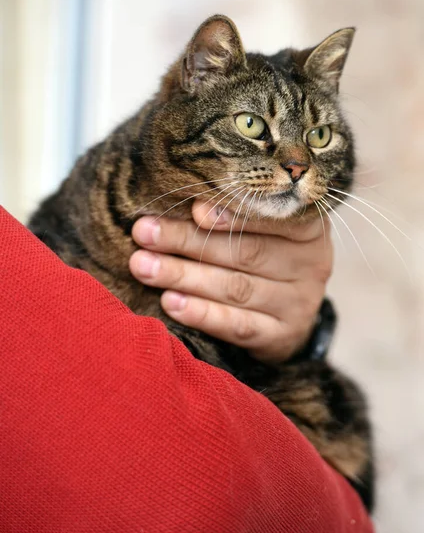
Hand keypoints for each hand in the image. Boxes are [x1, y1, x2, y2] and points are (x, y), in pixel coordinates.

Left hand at [129, 201, 332, 362]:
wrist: (290, 310)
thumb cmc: (268, 251)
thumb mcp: (264, 226)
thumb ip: (235, 213)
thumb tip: (193, 205)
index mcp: (308, 226)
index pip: (270, 216)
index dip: (231, 213)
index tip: (192, 208)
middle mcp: (310, 264)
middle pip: (244, 252)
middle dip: (189, 242)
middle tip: (144, 233)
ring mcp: (299, 303)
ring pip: (236, 288)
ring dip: (185, 277)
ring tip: (145, 267)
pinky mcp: (281, 336)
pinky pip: (239, 325)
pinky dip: (202, 314)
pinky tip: (170, 302)